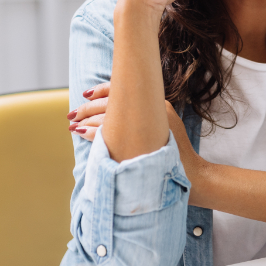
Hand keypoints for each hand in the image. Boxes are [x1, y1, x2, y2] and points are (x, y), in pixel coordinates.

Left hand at [70, 83, 200, 170]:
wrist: (192, 176)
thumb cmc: (176, 155)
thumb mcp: (165, 128)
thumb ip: (145, 117)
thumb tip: (119, 113)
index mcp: (157, 103)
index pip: (124, 89)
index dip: (101, 91)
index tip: (85, 95)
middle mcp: (153, 109)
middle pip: (111, 102)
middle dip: (88, 108)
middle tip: (72, 113)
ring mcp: (147, 124)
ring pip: (107, 117)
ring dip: (86, 121)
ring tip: (73, 125)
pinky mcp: (140, 141)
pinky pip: (108, 133)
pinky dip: (92, 133)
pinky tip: (82, 134)